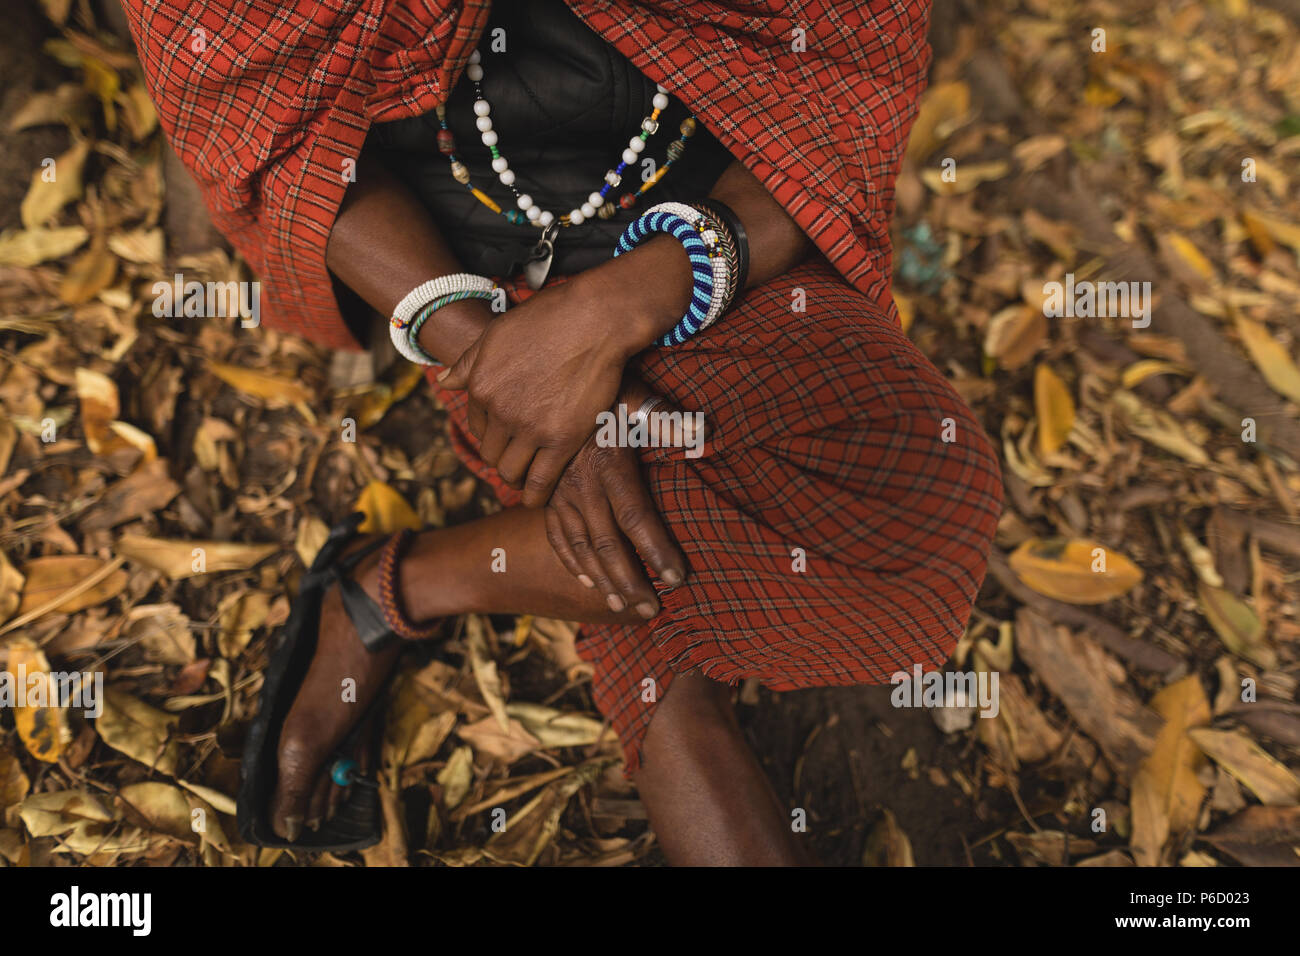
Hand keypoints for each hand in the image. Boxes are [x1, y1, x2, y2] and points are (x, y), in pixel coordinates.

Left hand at [437, 276, 641, 507]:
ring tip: (526, 475)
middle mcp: (500, 411)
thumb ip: (468, 363)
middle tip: (518, 455)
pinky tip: (536, 498)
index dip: (491, 430)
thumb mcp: (496, 334)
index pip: (476, 424)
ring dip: (515, 477)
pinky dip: (534, 495)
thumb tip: (444, 382)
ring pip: (510, 471)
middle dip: (502, 455)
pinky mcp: (562, 440)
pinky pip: (540, 481)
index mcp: (481, 386)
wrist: (593, 320)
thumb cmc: (548, 319)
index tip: (507, 432)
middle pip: (490, 453)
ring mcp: (531, 428)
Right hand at [543, 379, 689, 617]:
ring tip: (621, 606)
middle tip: (652, 610)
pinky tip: (588, 581)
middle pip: (607, 543)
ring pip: (580, 547)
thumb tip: (706, 432)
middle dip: (630, 581)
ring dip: (602, 580)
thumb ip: (665, 417)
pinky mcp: (546, 494)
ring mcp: (559, 493)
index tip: (677, 578)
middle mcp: (581, 485)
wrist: (539, 380)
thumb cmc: (600, 385)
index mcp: (608, 464)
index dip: (656, 551)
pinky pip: (555, 536)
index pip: (636, 517)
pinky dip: (572, 562)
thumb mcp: (633, 394)